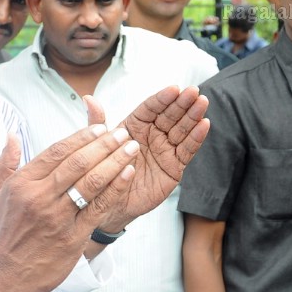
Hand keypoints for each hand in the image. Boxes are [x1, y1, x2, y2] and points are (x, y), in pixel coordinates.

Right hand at [0, 123, 139, 291]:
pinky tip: (127, 174)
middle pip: (78, 163)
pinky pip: (99, 208)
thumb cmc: (1, 235)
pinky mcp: (72, 237)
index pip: (57, 152)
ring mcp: (58, 218)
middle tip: (122, 132)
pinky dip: (115, 189)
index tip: (100, 128)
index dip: (82, 137)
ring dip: (115, 161)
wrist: (3, 276)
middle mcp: (40, 198)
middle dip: (104, 144)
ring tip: (131, 148)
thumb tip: (11, 135)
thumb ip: (5, 163)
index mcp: (23, 184)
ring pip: (92, 182)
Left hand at [99, 85, 209, 230]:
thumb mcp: (100, 145)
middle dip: (182, 103)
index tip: (174, 88)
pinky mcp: (174, 167)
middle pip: (169, 116)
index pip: (150, 108)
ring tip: (202, 102)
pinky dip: (196, 138)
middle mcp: (152, 135)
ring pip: (181, 130)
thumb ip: (97, 122)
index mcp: (135, 126)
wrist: (111, 203)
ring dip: (193, 116)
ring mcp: (164, 150)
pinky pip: (186, 150)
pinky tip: (204, 125)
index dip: (162, 98)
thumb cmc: (105, 171)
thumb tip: (87, 98)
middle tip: (194, 91)